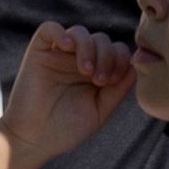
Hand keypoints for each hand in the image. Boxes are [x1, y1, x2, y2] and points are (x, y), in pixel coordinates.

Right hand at [0, 23, 133, 165]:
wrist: (34, 140)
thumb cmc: (67, 129)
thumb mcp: (100, 110)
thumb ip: (118, 90)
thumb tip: (135, 67)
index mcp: (95, 72)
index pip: (116, 51)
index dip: (121, 60)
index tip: (112, 82)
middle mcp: (78, 60)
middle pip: (102, 39)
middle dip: (107, 57)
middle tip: (99, 80)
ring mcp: (58, 55)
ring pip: (80, 32)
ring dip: (89, 48)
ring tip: (85, 71)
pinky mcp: (39, 52)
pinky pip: (49, 28)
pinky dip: (60, 33)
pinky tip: (67, 48)